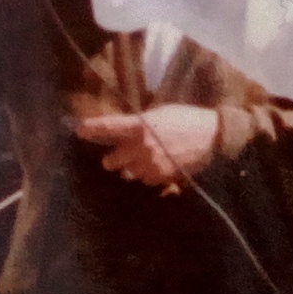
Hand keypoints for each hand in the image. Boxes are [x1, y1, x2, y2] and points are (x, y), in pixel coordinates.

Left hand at [73, 106, 219, 191]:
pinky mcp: (163, 177)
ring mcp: (152, 165)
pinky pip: (147, 180)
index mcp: (140, 125)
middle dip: (113, 159)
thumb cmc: (186, 118)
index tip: (79, 130)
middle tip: (114, 157)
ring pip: (129, 173)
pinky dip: (148, 175)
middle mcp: (142, 146)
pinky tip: (158, 166)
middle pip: (112, 160)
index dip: (91, 129)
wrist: (213, 136)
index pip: (108, 128)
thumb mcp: (160, 113)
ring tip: (145, 160)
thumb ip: (139, 123)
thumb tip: (124, 130)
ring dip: (133, 167)